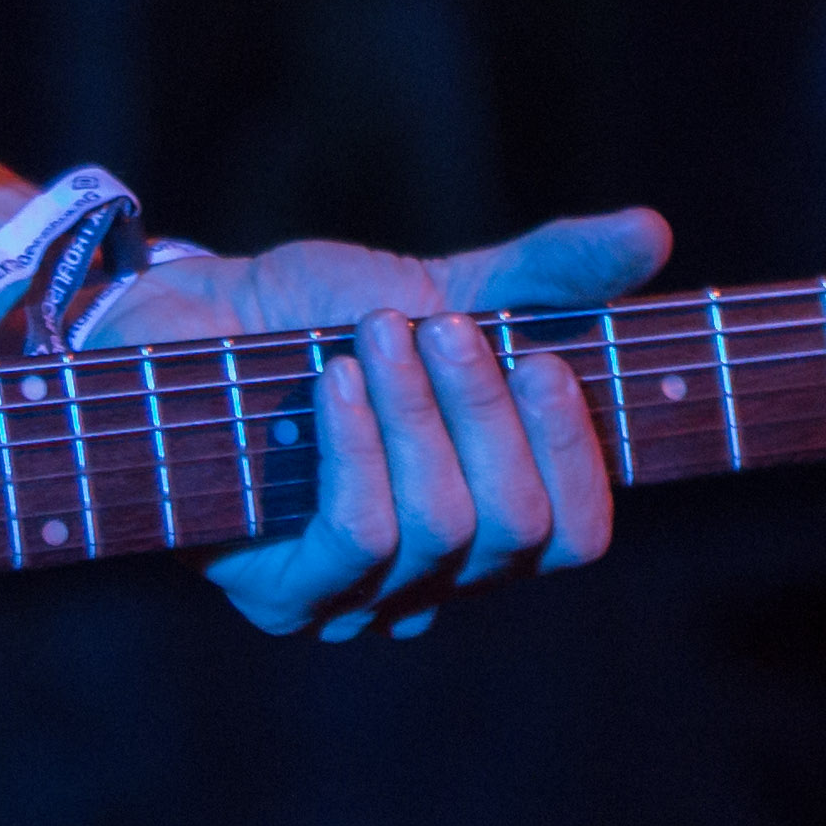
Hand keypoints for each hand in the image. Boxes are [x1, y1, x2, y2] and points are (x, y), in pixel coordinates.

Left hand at [86, 208, 670, 641]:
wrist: (172, 319)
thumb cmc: (306, 313)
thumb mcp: (436, 282)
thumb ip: (544, 275)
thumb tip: (653, 229)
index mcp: (488, 514)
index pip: (578, 534)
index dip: (578, 455)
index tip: (546, 363)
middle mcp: (437, 577)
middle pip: (521, 532)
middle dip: (490, 415)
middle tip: (444, 330)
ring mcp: (360, 596)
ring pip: (444, 531)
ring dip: (418, 416)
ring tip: (376, 335)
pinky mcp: (283, 591)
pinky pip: (357, 537)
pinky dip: (358, 447)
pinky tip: (335, 381)